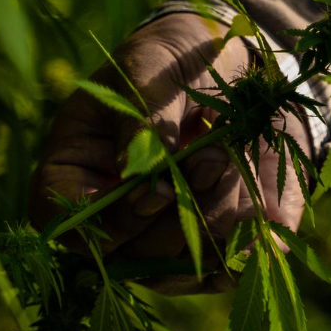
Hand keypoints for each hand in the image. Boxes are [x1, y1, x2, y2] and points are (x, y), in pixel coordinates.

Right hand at [28, 12, 305, 292]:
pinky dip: (253, 243)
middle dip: (183, 208)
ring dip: (220, 208)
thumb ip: (143, 113)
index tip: (155, 190)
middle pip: (137, 257)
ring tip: (229, 153)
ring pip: (190, 263)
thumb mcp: (149, 66)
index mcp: (75, 174)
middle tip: (211, 154)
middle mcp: (116, 221)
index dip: (110, 221)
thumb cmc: (168, 59)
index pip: (67, 226)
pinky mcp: (219, 246)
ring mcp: (165, 240)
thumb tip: (136, 167)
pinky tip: (263, 208)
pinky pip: (234, 271)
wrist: (228, 60)